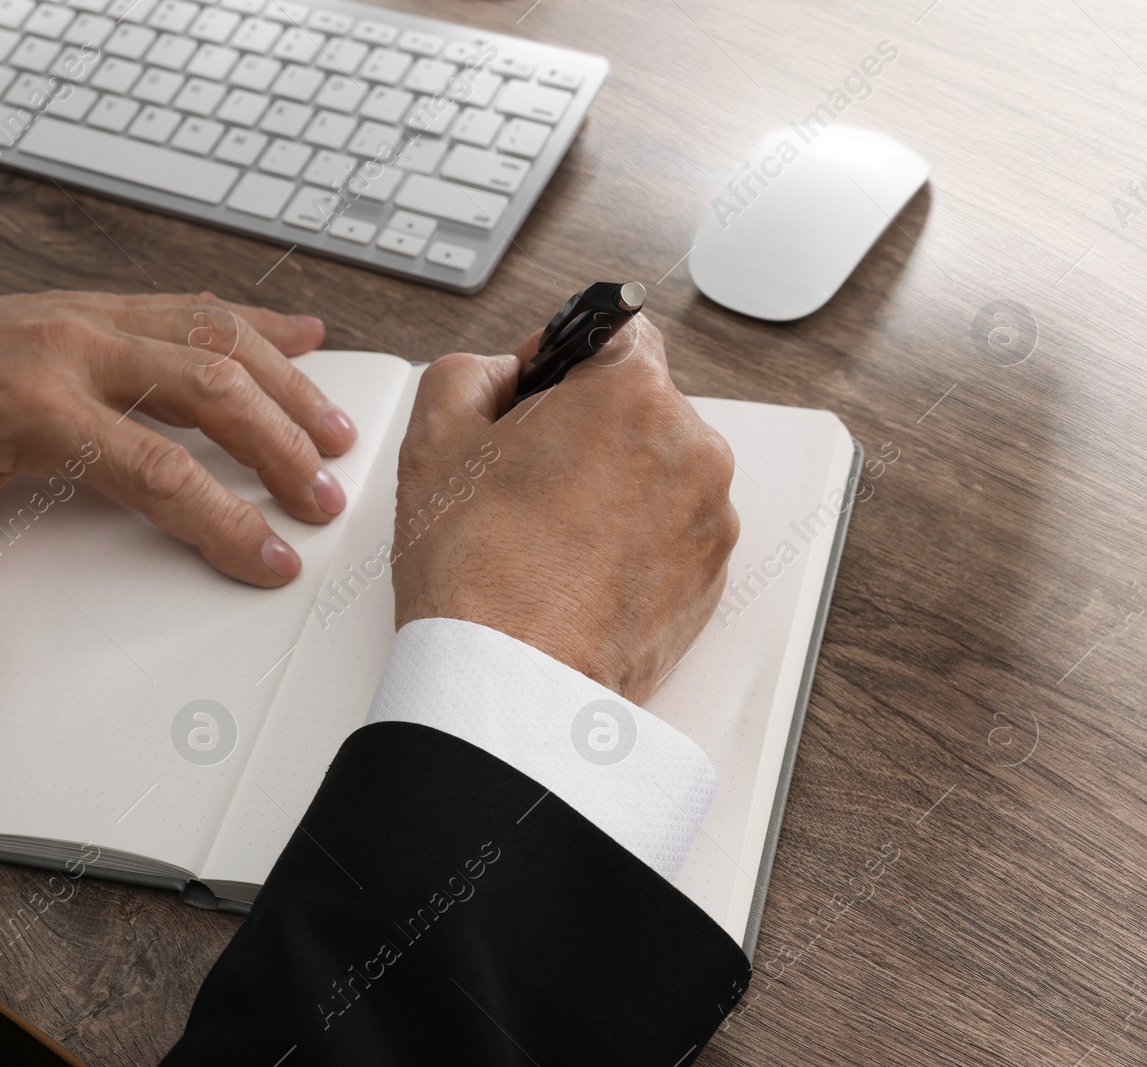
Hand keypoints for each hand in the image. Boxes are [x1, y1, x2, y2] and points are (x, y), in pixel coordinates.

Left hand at [0, 290, 356, 708]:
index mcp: (33, 409)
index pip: (156, 471)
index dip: (224, 521)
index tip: (270, 557)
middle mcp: (77, 352)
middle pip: (211, 390)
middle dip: (280, 446)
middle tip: (324, 497)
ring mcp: (95, 319)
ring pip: (216, 335)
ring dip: (285, 381)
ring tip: (334, 431)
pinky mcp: (101, 306)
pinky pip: (192, 303)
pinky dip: (255, 321)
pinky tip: (302, 335)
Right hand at [391, 319, 738, 703]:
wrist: (512, 681)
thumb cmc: (477, 572)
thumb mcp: (435, 436)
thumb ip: (471, 372)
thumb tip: (503, 374)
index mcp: (632, 394)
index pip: (615, 329)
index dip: (563, 359)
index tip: (536, 393)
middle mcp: (691, 447)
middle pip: (636, 405)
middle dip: (586, 429)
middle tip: (523, 479)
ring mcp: (709, 517)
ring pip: (655, 470)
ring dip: (611, 485)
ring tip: (546, 535)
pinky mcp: (711, 576)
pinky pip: (671, 530)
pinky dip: (632, 540)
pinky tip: (575, 570)